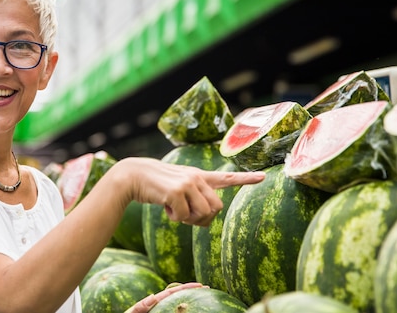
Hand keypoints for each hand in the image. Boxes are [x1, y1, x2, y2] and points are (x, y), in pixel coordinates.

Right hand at [112, 157, 264, 226]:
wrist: (133, 176)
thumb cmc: (156, 187)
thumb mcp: (178, 190)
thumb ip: (194, 199)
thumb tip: (207, 217)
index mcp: (199, 176)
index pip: (227, 178)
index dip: (246, 179)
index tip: (264, 177)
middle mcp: (196, 177)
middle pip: (216, 208)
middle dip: (202, 218)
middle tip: (185, 215)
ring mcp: (187, 182)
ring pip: (202, 214)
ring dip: (188, 219)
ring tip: (173, 208)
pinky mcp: (176, 190)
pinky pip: (183, 217)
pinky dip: (174, 218)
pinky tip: (164, 206)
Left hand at [125, 282, 205, 312]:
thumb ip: (140, 306)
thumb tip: (154, 296)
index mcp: (153, 302)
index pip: (172, 292)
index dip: (186, 287)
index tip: (200, 284)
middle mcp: (159, 307)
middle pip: (179, 297)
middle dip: (192, 292)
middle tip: (208, 289)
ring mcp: (162, 310)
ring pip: (179, 306)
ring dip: (191, 302)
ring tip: (206, 300)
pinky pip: (175, 312)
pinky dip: (185, 311)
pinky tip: (194, 310)